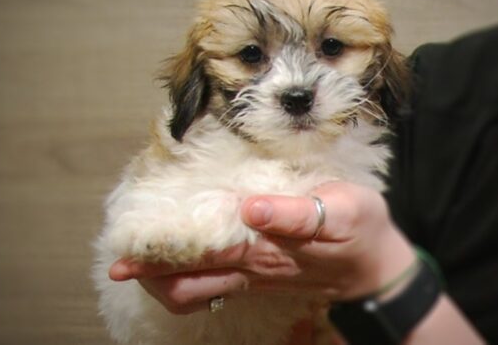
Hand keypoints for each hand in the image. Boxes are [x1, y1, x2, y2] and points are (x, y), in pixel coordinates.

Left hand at [109, 181, 414, 314]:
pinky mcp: (261, 278)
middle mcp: (253, 266)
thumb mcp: (342, 211)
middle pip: (190, 279)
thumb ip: (296, 212)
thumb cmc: (361, 231)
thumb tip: (250, 207)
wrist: (377, 270)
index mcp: (266, 245)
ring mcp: (255, 277)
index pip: (203, 250)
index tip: (130, 242)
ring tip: (138, 268)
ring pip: (199, 290)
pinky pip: (215, 289)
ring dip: (165, 281)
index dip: (164, 249)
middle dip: (151, 272)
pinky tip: (177, 268)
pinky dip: (189, 281)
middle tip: (120, 263)